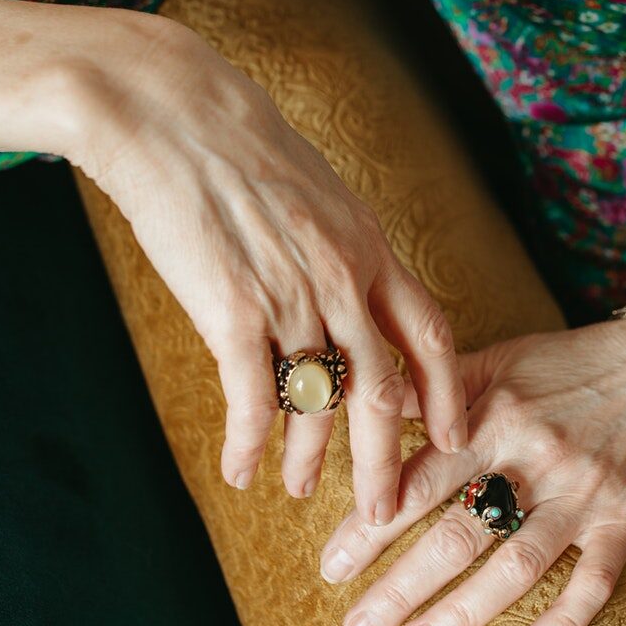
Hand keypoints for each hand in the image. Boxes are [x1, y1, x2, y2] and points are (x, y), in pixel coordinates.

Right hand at [70, 14, 466, 524]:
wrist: (173, 115)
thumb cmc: (240, 149)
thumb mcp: (318, 194)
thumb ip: (342, 250)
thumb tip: (352, 294)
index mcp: (370, 246)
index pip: (431, 334)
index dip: (447, 393)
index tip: (451, 436)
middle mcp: (343, 277)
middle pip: (383, 390)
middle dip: (386, 461)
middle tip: (382, 510)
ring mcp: (292, 296)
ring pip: (318, 404)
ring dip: (309, 459)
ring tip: (296, 490)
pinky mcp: (232, 310)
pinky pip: (252, 398)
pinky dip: (249, 443)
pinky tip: (240, 469)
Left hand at [318, 319, 625, 625]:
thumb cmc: (570, 362)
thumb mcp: (501, 360)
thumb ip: (440, 388)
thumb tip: (375, 410)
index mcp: (496, 414)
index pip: (421, 477)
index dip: (372, 523)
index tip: (332, 564)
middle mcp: (535, 456)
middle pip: (458, 532)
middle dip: (400, 586)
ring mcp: (582, 493)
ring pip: (515, 565)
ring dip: (460, 613)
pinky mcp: (625, 520)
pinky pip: (592, 582)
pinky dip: (560, 625)